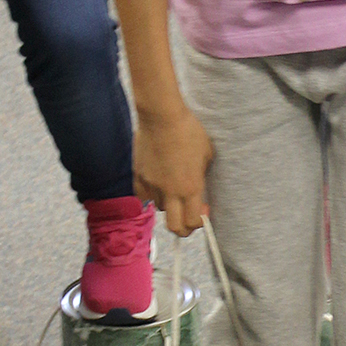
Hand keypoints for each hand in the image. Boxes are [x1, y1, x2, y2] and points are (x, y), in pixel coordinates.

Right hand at [132, 106, 213, 235]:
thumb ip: (202, 175)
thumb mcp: (207, 154)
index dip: (200, 222)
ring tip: (173, 187)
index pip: (193, 222)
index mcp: (191, 187)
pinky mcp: (138, 176)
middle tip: (188, 218)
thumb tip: (200, 185)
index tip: (203, 210)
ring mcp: (152, 185)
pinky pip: (144, 195)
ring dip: (169, 204)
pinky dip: (151, 194)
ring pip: (160, 208)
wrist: (162, 116)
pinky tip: (158, 182)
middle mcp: (170, 191)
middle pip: (175, 228)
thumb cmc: (189, 131)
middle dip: (184, 229)